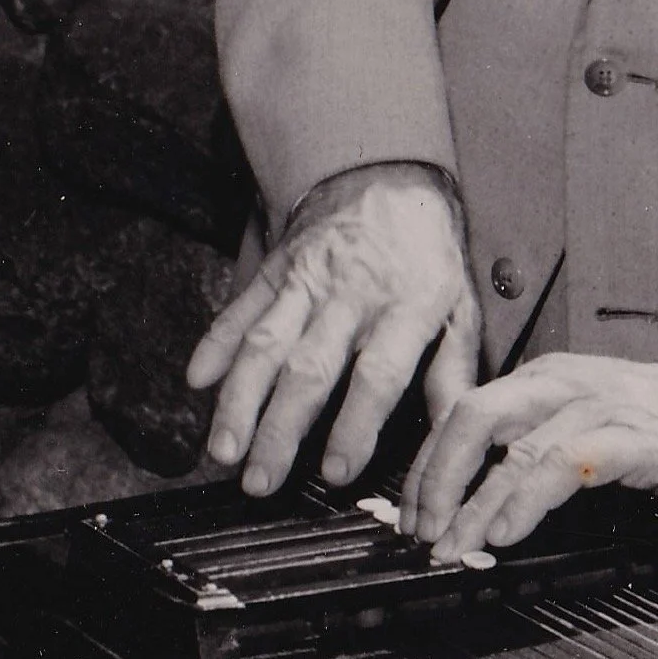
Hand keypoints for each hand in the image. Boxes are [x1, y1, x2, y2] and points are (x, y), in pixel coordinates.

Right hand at [185, 161, 480, 496]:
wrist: (389, 177)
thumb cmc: (428, 258)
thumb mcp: (460, 310)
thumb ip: (453, 377)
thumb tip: (453, 443)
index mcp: (406, 308)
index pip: (377, 375)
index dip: (355, 425)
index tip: (334, 472)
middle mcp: (352, 295)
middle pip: (310, 368)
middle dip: (279, 429)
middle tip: (259, 481)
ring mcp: (307, 279)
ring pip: (266, 342)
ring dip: (239, 399)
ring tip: (223, 449)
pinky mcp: (276, 269)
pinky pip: (241, 307)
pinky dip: (216, 342)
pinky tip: (196, 380)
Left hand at [399, 355, 657, 560]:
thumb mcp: (586, 424)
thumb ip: (534, 447)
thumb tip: (471, 497)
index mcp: (547, 377)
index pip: (464, 410)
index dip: (427, 464)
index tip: (411, 515)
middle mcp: (565, 383)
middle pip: (475, 415)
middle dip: (434, 478)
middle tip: (419, 532)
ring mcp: (600, 406)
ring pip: (515, 446)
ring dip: (472, 503)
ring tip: (451, 546)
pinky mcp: (635, 437)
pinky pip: (564, 464)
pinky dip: (526, 499)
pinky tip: (506, 532)